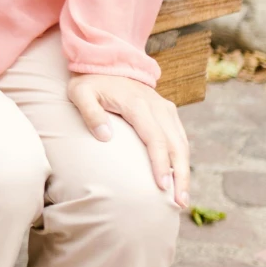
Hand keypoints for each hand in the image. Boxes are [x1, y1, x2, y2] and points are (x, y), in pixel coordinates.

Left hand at [69, 72, 191, 208]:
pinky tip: (179, 178)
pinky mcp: (168, 113)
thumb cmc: (90, 83)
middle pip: (176, 145)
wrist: (107, 63)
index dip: (160, 164)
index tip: (162, 186)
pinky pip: (180, 139)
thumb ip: (90, 113)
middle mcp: (158, 108)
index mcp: (138, 105)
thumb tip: (105, 137)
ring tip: (182, 198)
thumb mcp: (80, 93)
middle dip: (180, 176)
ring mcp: (166, 109)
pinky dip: (182, 159)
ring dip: (185, 171)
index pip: (154, 138)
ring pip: (182, 144)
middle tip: (179, 203)